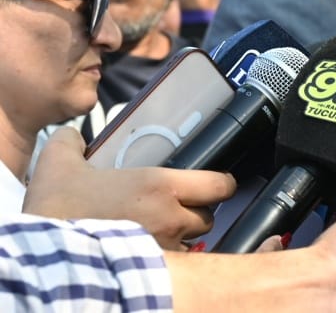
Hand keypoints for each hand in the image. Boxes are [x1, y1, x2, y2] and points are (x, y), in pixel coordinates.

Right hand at [24, 127, 235, 249]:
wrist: (44, 255)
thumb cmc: (57, 211)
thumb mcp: (59, 165)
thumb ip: (69, 142)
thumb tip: (70, 135)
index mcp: (161, 186)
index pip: (219, 185)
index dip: (221, 184)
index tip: (215, 183)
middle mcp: (171, 218)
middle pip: (207, 217)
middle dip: (196, 212)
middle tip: (176, 208)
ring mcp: (164, 248)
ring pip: (192, 242)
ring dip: (181, 237)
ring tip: (159, 231)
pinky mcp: (152, 271)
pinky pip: (174, 263)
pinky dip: (167, 258)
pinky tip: (146, 251)